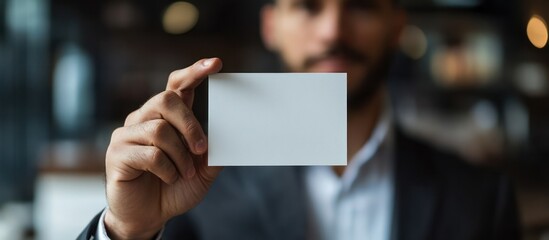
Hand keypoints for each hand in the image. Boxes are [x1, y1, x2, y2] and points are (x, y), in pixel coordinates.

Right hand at [103, 58, 222, 238]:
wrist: (149, 216)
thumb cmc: (175, 187)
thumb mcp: (202, 170)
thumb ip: (214, 151)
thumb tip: (233, 135)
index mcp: (165, 117)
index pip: (177, 86)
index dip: (195, 72)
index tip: (216, 64)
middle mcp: (144, 118)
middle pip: (167, 100)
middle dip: (190, 124)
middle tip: (201, 149)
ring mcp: (127, 135)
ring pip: (160, 130)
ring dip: (180, 155)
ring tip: (184, 173)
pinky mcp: (117, 154)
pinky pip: (150, 153)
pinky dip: (167, 169)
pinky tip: (169, 178)